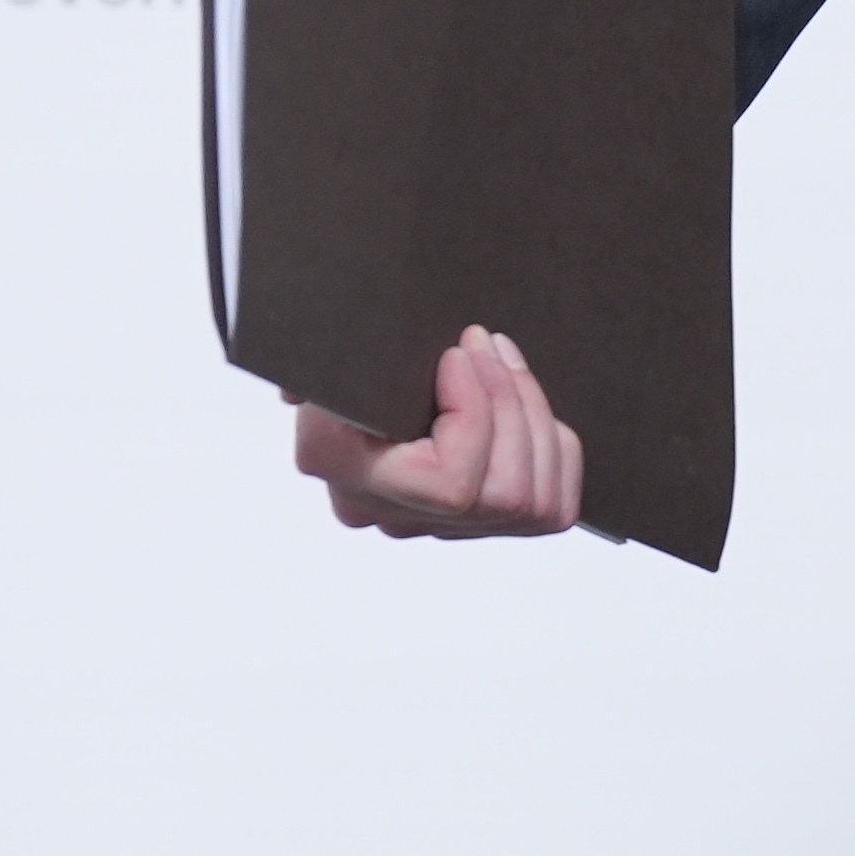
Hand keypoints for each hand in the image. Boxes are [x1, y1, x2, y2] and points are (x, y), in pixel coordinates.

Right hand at [297, 326, 583, 540]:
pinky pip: (550, 508)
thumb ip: (319, 353)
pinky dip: (552, 450)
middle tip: (488, 342)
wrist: (358, 351)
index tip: (459, 353)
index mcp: (338, 464)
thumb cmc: (345, 336)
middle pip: (500, 494)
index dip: (476, 417)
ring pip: (532, 503)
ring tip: (505, 359)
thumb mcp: (328, 330)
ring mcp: (434, 525)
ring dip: (533, 418)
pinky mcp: (479, 522)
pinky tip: (524, 404)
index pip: (448, 486)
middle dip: (511, 404)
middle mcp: (385, 510)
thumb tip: (302, 391)